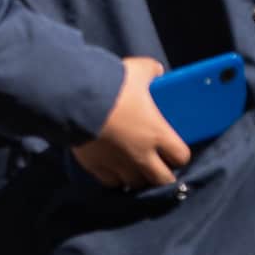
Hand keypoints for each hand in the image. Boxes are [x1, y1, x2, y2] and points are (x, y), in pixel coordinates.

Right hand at [70, 57, 190, 188]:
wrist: (74, 98)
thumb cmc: (111, 85)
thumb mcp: (136, 70)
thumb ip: (151, 71)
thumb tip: (156, 71)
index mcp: (157, 133)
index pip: (181, 156)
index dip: (179, 154)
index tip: (173, 149)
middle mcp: (141, 155)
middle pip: (162, 179)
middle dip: (162, 173)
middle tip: (157, 164)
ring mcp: (117, 164)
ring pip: (136, 183)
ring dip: (138, 177)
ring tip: (134, 168)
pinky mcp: (95, 166)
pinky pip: (111, 182)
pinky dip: (114, 178)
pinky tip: (112, 168)